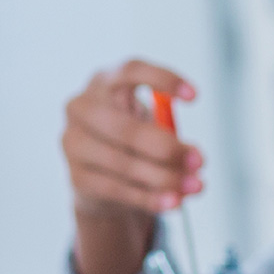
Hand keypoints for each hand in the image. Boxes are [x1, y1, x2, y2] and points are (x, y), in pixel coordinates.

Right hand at [62, 59, 203, 273]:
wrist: (102, 178)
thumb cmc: (134, 140)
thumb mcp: (152, 126)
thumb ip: (171, 136)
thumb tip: (194, 161)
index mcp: (104, 82)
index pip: (129, 70)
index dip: (162, 80)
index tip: (195, 97)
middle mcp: (81, 107)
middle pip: (126, 127)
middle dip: (167, 147)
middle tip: (200, 161)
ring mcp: (73, 143)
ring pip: (122, 162)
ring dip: (164, 178)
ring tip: (196, 186)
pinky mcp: (75, 176)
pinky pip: (117, 189)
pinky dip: (149, 197)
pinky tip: (172, 202)